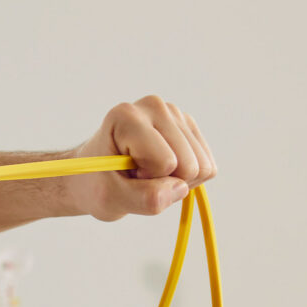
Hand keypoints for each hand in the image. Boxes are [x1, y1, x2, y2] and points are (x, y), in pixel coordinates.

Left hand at [66, 95, 217, 220]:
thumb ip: (144, 198)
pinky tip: (162, 170)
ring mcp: (175, 114)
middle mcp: (154, 106)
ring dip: (176, 181)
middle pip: (189, 165)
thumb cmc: (98, 184)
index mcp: (126, 116)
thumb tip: (181, 188)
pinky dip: (187, 178)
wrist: (97, 174)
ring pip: (203, 167)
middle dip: (164, 181)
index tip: (124, 173)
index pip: (164, 162)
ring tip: (147, 172)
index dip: (146, 180)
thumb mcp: (110, 200)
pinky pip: (208, 167)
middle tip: (136, 176)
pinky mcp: (189, 127)